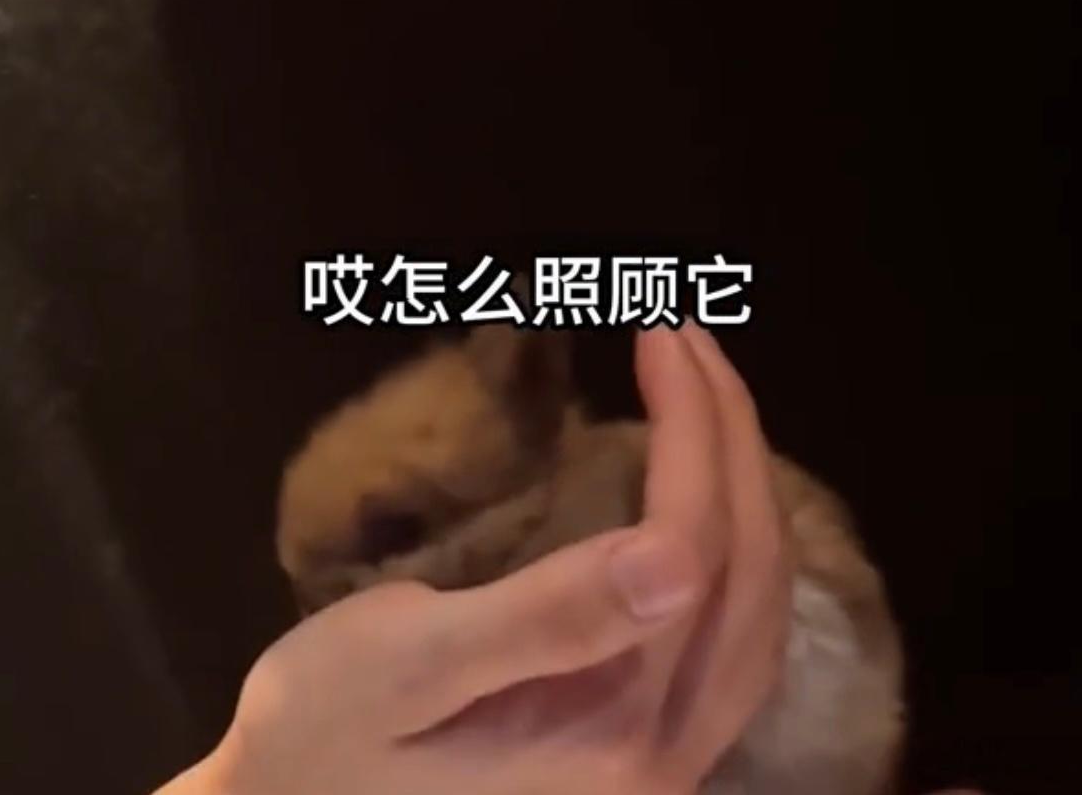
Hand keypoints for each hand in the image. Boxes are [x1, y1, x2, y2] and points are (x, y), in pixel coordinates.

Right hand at [159, 320, 789, 793]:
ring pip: (757, 615)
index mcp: (614, 736)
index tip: (660, 331)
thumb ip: (549, 617)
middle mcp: (664, 766)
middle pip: (749, 577)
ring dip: (747, 493)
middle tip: (686, 338)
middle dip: (733, 439)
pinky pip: (731, 646)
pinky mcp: (641, 764)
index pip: (695, 549)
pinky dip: (736, 556)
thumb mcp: (409, 662)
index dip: (695, 428)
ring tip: (706, 397)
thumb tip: (680, 556)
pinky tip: (702, 503)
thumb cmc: (324, 732)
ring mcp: (661, 773)